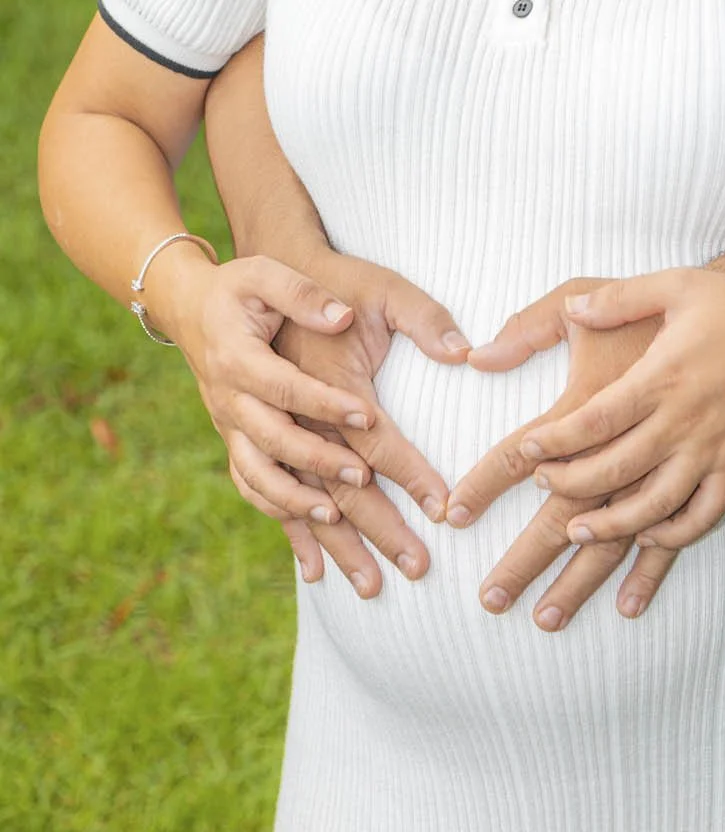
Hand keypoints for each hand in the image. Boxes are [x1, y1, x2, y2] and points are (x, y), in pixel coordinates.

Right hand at [156, 245, 466, 594]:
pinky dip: (289, 530)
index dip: (333, 409)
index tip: (374, 427)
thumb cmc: (243, 286)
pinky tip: (318, 570)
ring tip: (368, 571)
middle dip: (354, 507)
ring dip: (322, 532)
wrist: (195, 306)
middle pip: (294, 461)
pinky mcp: (241, 447)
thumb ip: (308, 294)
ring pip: (277, 492)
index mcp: (245, 361)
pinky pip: (262, 496)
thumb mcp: (269, 273)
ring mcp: (234, 433)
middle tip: (407, 548)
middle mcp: (235, 406)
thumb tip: (344, 314)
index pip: (297, 392)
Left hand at [514, 268, 724, 548]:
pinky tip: (647, 536)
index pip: (596, 421)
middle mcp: (684, 421)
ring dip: (611, 526)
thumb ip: (620, 297)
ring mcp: (712, 450)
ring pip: (654, 505)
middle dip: (570, 486)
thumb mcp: (677, 285)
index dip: (555, 442)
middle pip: (615, 470)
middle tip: (542, 485)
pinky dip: (672, 534)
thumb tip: (573, 307)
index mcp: (663, 377)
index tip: (524, 453)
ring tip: (578, 531)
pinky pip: (702, 515)